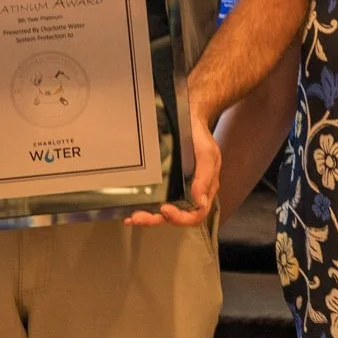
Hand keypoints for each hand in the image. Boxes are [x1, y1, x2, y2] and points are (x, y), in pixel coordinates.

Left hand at [125, 110, 220, 227]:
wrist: (189, 118)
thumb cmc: (200, 137)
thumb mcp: (208, 154)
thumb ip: (205, 177)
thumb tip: (199, 201)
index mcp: (203, 191)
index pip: (195, 214)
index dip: (181, 217)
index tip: (165, 209)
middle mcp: (188, 193)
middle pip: (175, 216)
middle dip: (156, 219)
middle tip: (138, 218)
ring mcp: (175, 189)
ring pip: (162, 211)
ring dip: (147, 216)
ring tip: (132, 217)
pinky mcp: (163, 182)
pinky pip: (153, 197)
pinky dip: (143, 205)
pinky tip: (129, 208)